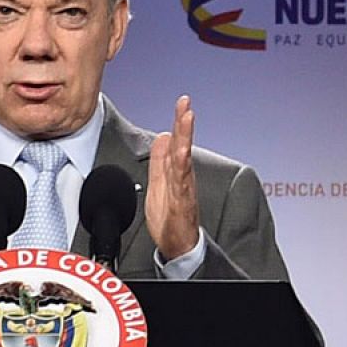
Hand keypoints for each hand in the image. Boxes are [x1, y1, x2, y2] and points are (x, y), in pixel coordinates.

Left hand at [145, 95, 201, 260]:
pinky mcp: (182, 203)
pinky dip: (182, 166)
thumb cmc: (170, 216)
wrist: (177, 244)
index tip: (183, 102)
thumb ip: (160, 160)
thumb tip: (163, 137)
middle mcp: (182, 177)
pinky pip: (181, 182)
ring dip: (185, 138)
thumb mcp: (159, 183)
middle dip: (184, 124)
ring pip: (184, 159)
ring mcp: (183, 189)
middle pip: (183, 145)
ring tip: (187, 119)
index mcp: (176, 171)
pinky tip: (182, 153)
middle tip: (185, 104)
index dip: (179, 122)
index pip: (177, 141)